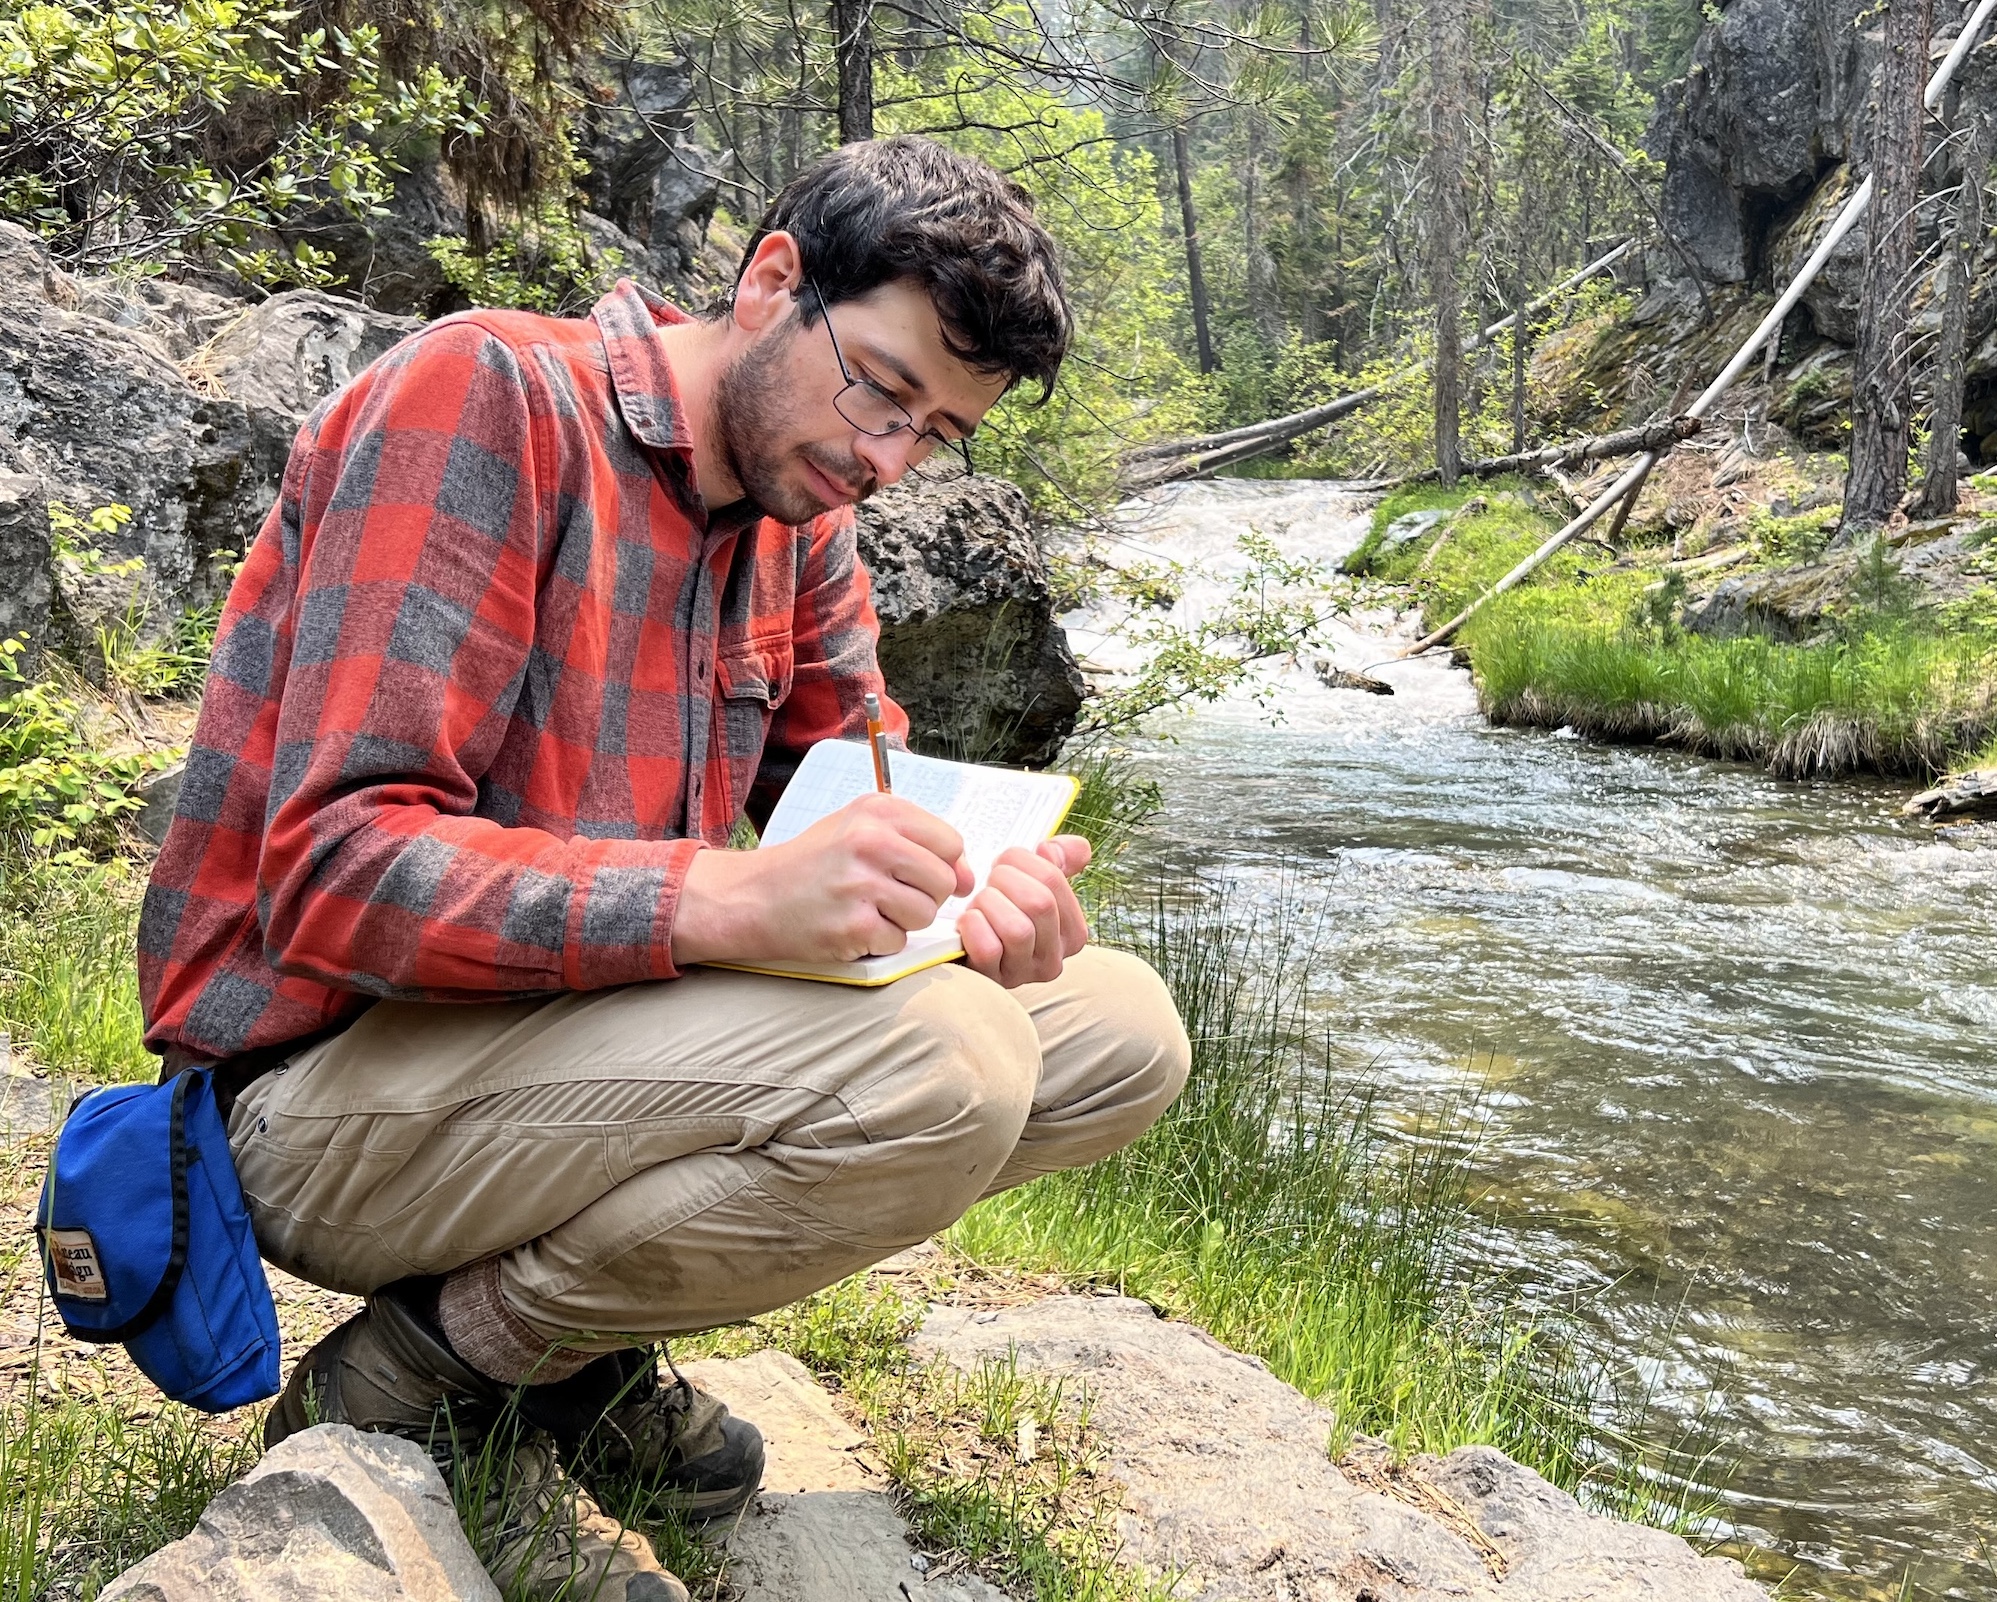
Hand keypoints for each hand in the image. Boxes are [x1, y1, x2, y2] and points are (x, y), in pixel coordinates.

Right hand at [671, 795, 972, 966]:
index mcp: (878, 812)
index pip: (950, 842)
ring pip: (925, 914)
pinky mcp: (852, 925)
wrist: (754, 896)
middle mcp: (871, 842)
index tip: (920, 873)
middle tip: (890, 896)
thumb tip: (967, 878)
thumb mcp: (859, 828)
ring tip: (870, 909)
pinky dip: (881, 942)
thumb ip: (916, 842)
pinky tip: (853, 926)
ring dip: (904, 921)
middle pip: (943, 880)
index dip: (943, 864)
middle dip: (925, 896)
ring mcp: (861, 885)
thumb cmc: (814, 863)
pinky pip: (898, 941)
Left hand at [957, 834, 1091, 988]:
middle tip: (991, 882)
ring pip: (1017, 929)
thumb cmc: (1002, 913)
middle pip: (1038, 903)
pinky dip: (973, 927)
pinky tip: (969, 922)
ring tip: (980, 904)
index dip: (1022, 860)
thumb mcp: (1033, 885)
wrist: (966, 951)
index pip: (1053, 879)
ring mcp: (1024, 973)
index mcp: (1073, 932)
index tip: (1006, 864)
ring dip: (988, 905)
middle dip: (1005, 881)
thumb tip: (1063, 848)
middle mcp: (1054, 958)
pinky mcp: (993, 981)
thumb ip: (1055, 862)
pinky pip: (988, 949)